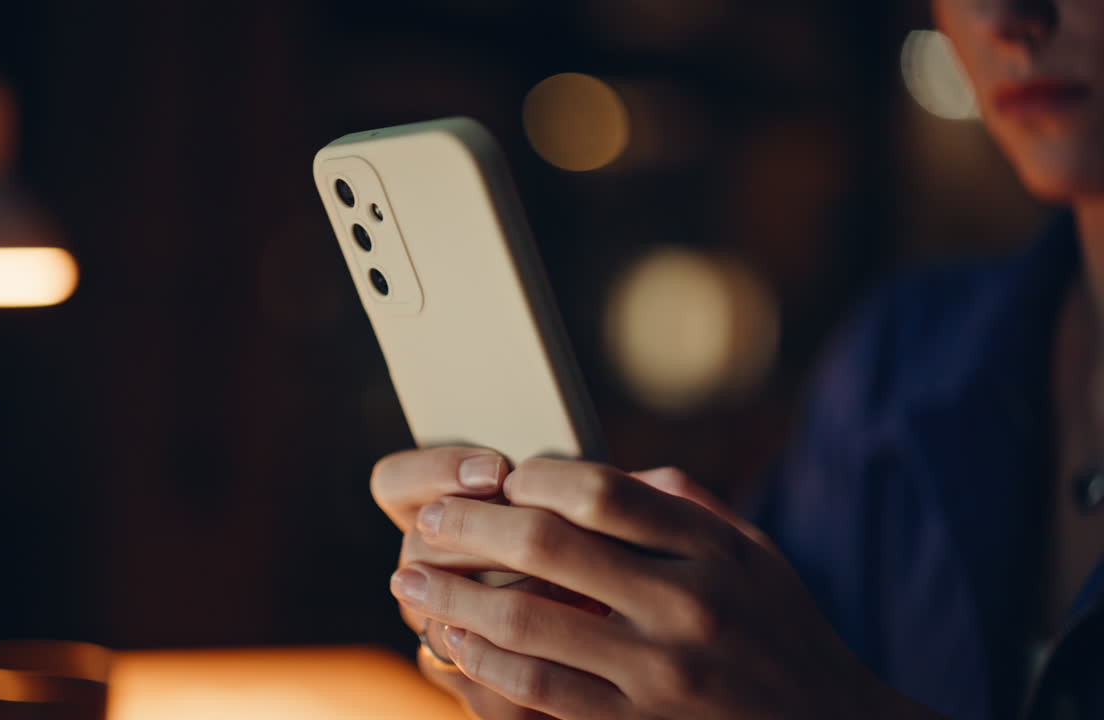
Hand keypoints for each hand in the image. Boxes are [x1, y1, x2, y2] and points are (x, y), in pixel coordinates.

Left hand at [391, 459, 944, 719]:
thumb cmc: (783, 633)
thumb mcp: (756, 556)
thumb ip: (686, 505)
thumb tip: (605, 472)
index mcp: (713, 551)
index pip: (601, 490)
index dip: (532, 478)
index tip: (497, 479)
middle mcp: (686, 607)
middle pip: (548, 545)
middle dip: (469, 526)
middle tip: (427, 521)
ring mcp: (660, 675)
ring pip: (527, 621)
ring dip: (453, 596)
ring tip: (410, 580)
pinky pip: (537, 691)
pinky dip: (482, 661)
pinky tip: (452, 642)